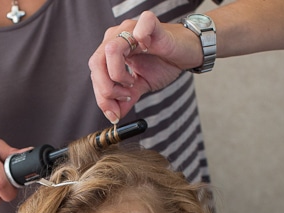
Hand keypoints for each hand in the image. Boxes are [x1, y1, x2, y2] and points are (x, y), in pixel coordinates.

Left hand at [89, 12, 203, 123]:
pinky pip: (139, 28)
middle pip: (96, 63)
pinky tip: (148, 50)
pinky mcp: (150, 23)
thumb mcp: (141, 85)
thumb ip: (126, 98)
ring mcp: (131, 28)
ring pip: (111, 49)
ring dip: (118, 73)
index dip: (102, 97)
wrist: (188, 52)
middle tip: (125, 98)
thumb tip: (114, 117)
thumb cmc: (164, 63)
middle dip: (106, 88)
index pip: (95, 74)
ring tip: (133, 82)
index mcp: (110, 52)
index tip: (114, 114)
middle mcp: (116, 37)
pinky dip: (141, 41)